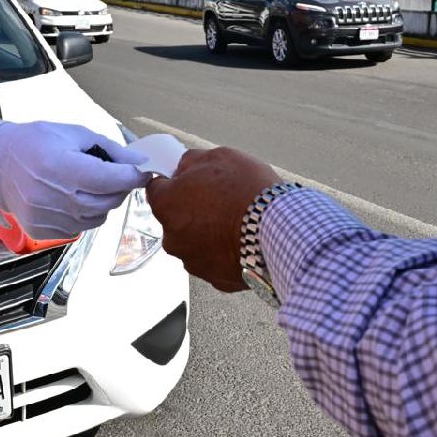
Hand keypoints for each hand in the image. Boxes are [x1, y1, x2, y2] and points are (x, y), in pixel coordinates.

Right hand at [0, 122, 150, 239]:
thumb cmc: (34, 143)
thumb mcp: (74, 134)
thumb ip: (110, 149)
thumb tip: (139, 161)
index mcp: (61, 166)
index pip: (111, 179)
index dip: (132, 176)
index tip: (142, 171)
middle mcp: (53, 196)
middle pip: (108, 202)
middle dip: (120, 189)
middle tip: (118, 176)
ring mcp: (47, 217)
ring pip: (97, 218)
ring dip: (103, 203)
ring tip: (90, 185)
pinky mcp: (42, 231)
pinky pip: (79, 228)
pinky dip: (85, 215)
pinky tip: (74, 198)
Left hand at [145, 147, 281, 291]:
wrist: (279, 231)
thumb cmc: (247, 190)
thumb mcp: (220, 156)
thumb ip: (192, 162)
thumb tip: (183, 167)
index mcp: (167, 206)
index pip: (156, 190)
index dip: (174, 182)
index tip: (191, 181)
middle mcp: (172, 238)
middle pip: (176, 219)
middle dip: (192, 210)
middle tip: (220, 201)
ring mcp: (193, 262)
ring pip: (194, 243)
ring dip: (208, 233)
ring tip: (237, 223)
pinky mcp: (215, 280)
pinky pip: (215, 262)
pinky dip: (225, 253)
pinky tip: (244, 242)